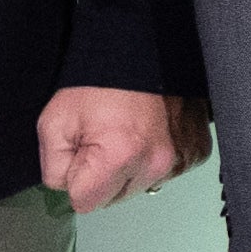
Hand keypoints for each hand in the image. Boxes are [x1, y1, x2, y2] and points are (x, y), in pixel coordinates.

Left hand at [34, 87, 204, 216]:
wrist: (143, 48)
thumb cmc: (98, 82)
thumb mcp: (53, 123)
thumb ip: (54, 168)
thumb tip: (69, 187)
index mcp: (118, 157)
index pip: (84, 203)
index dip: (76, 180)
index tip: (81, 153)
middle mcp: (156, 164)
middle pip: (114, 199)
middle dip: (104, 176)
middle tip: (104, 139)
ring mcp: (181, 159)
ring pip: (141, 186)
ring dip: (131, 168)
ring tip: (129, 133)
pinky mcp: (197, 151)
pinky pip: (167, 173)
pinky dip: (156, 158)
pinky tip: (150, 133)